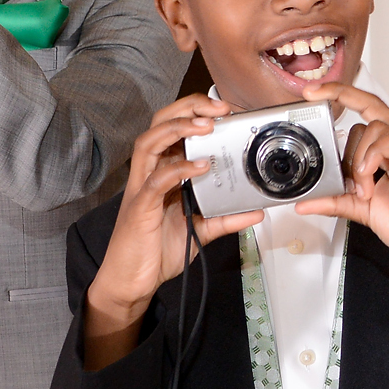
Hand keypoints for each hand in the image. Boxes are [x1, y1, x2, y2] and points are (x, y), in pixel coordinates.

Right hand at [82, 96, 263, 370]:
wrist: (132, 282)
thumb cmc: (157, 250)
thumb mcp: (200, 230)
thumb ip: (225, 219)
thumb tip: (256, 212)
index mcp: (163, 171)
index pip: (175, 128)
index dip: (197, 112)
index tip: (227, 110)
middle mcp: (150, 172)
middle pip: (159, 123)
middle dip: (188, 108)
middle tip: (220, 107)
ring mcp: (142, 188)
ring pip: (150, 142)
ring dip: (178, 128)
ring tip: (207, 125)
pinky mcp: (140, 207)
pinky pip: (156, 180)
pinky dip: (178, 169)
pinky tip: (200, 166)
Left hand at [293, 83, 388, 311]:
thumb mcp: (362, 211)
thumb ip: (335, 201)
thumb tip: (304, 202)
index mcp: (387, 151)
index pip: (363, 112)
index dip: (339, 96)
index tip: (312, 93)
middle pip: (370, 103)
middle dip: (339, 96)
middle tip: (315, 100)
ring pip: (376, 125)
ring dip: (358, 157)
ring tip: (362, 188)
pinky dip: (374, 156)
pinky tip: (369, 177)